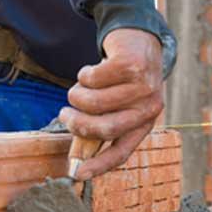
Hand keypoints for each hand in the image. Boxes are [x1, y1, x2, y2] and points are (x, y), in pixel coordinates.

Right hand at [59, 28, 163, 180]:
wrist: (139, 39)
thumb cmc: (122, 79)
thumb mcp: (118, 105)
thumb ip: (100, 127)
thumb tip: (77, 156)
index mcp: (144, 124)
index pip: (121, 152)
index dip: (99, 165)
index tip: (77, 173)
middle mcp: (148, 108)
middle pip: (104, 129)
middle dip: (76, 123)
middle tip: (64, 114)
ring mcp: (143, 86)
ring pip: (93, 102)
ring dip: (77, 94)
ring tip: (79, 87)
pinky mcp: (132, 65)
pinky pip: (93, 78)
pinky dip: (84, 74)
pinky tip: (92, 69)